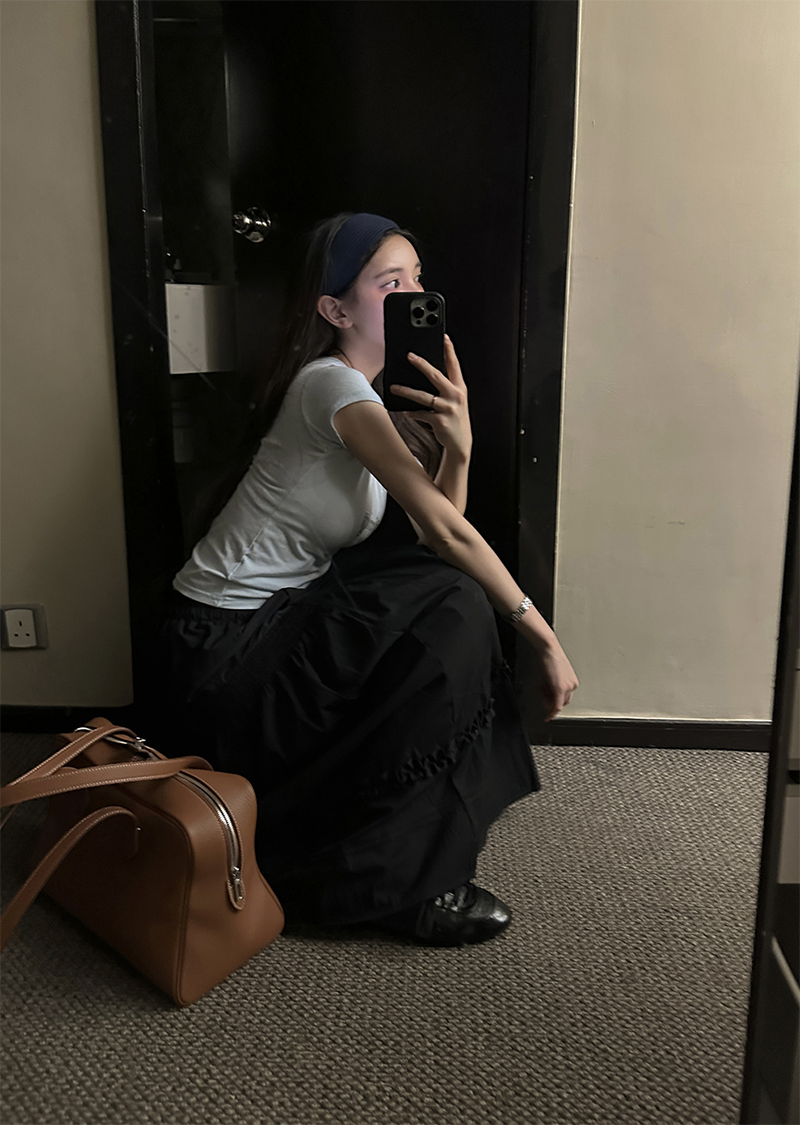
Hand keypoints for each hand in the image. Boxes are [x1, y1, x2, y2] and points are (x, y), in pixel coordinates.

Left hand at [389, 336, 471, 457]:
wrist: (460, 443)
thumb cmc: (455, 419)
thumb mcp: (455, 400)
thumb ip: (445, 387)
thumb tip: (426, 373)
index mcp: (460, 388)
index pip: (454, 365)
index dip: (449, 350)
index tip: (443, 337)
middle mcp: (455, 396)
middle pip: (436, 375)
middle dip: (421, 364)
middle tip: (409, 356)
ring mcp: (448, 409)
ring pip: (423, 396)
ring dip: (406, 391)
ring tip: (394, 387)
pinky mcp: (440, 421)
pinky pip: (421, 414)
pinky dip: (412, 413)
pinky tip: (407, 412)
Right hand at [537, 641, 578, 721]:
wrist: (548, 648)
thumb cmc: (549, 656)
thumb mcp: (554, 672)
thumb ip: (554, 683)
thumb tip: (549, 693)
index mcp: (572, 681)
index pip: (565, 696)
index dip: (553, 698)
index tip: (547, 700)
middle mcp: (572, 685)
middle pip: (563, 702)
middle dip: (551, 701)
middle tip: (542, 693)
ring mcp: (567, 687)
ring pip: (558, 704)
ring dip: (548, 702)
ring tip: (541, 689)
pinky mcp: (560, 689)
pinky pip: (556, 706)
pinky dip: (551, 713)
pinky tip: (547, 716)